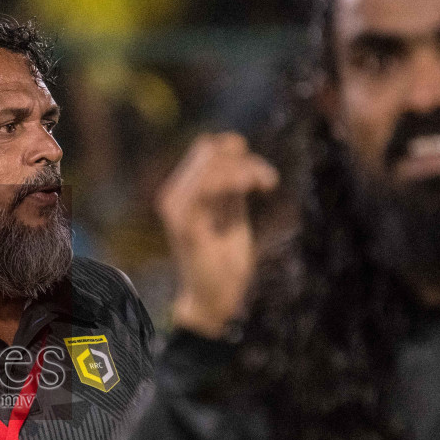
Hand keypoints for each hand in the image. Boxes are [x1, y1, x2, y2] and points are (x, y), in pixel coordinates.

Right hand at [157, 132, 278, 336]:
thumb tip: (235, 142)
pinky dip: (234, 179)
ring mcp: (175, 209)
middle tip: (267, 181)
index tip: (261, 175)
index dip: (235, 151)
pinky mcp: (184, 224)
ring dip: (245, 168)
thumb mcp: (229, 211)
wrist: (215, 297)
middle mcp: (172, 196)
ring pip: (210, 163)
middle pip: (208, 150)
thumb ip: (229, 183)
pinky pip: (206, 186)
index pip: (205, 149)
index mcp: (181, 192)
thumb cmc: (223, 259)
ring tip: (266, 183)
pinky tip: (255, 185)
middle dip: (243, 160)